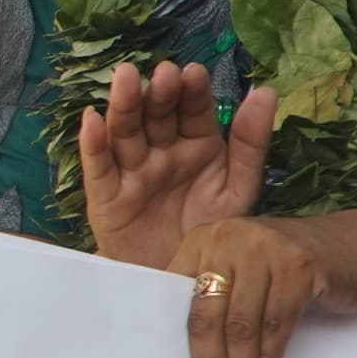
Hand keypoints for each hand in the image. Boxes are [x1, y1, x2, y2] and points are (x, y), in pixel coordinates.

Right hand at [78, 64, 275, 267]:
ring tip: (126, 78)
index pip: (193, 110)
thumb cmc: (210, 234)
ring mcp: (132, 171)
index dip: (192, 91)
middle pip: (156, 114)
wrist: (182, 285)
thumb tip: (264, 91)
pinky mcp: (106, 195)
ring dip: (124, 105)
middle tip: (164, 74)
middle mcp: (162, 152)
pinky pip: (99, 167)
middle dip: (159, 93)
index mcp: (197, 145)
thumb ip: (250, 143)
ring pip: (125, 132)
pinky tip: (92, 119)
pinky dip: (93, 143)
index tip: (194, 73)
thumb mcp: (239, 189)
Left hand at [169, 213, 356, 357]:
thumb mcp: (241, 271)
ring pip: (242, 326)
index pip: (175, 301)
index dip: (172, 347)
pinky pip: (276, 325)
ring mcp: (265, 250)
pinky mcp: (300, 266)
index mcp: (202, 241)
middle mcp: (229, 239)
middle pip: (207, 317)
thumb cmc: (287, 269)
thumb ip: (210, 299)